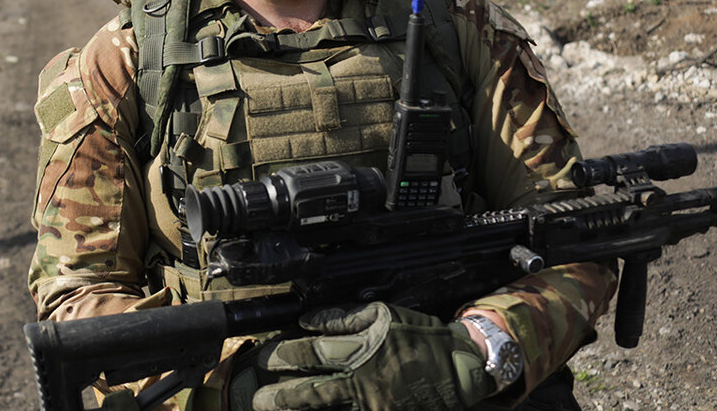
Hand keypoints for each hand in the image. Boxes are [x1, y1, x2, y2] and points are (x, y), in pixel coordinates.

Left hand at [251, 303, 492, 410]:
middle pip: (311, 391)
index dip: (284, 356)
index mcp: (361, 350)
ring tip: (270, 410)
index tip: (265, 356)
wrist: (460, 369)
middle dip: (280, 396)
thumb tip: (308, 321)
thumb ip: (343, 317)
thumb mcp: (383, 315)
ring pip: (325, 410)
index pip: (312, 354)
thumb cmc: (421, 339)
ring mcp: (371, 405)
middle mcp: (362, 381)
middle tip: (255, 397)